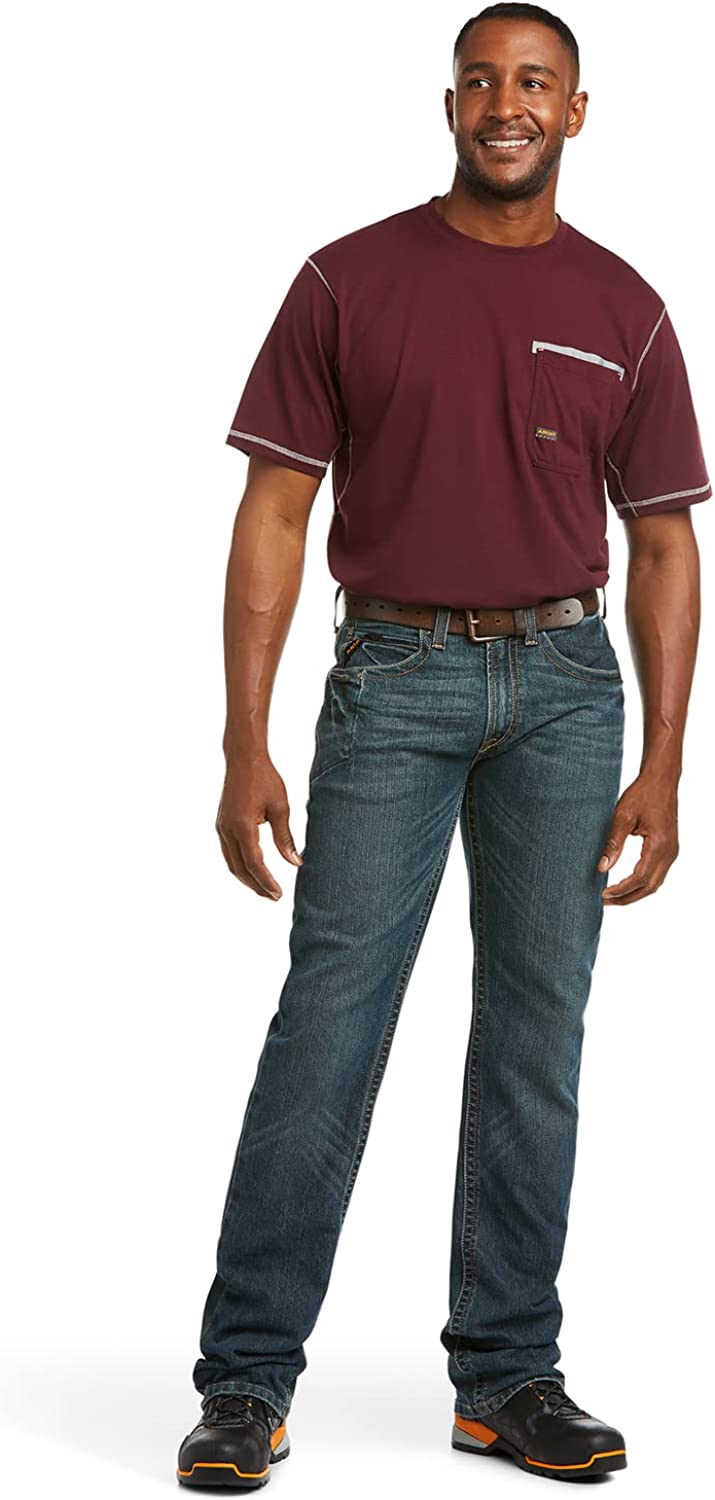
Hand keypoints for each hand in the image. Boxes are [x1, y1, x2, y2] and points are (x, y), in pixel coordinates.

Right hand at [216, 754, 302, 899]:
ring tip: (264, 889)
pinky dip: (240, 866)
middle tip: (274, 897)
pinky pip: (229, 853)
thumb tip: (295, 863)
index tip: (278, 894)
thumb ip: (285, 838)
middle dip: (257, 886)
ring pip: (232, 863)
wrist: (244, 758)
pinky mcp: (222, 824)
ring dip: (247, 879)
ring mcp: (222, 828)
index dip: (266, 882)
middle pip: (240, 869)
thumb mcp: (281, 808)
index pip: (254, 864)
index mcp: (242, 827)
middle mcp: (228, 830)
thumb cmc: (265, 779)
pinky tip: (253, 870)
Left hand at [597, 772, 678, 904]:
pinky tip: (626, 883)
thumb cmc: (641, 794)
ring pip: (655, 883)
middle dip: (627, 897)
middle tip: (605, 900)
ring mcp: (672, 851)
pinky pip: (658, 873)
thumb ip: (613, 844)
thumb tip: (602, 868)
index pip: (640, 878)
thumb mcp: (622, 817)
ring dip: (635, 892)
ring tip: (613, 895)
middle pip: (649, 887)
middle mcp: (670, 852)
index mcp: (659, 845)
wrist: (661, 780)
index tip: (603, 893)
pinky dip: (642, 883)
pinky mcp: (670, 849)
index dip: (621, 890)